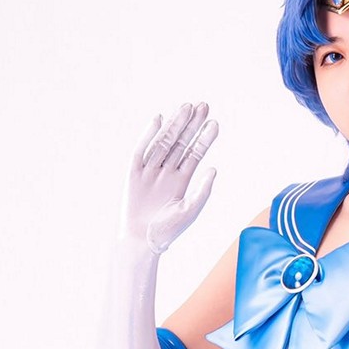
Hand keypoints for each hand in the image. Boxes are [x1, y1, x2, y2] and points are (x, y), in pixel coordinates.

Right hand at [123, 102, 218, 253]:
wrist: (142, 242)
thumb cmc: (167, 231)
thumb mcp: (190, 211)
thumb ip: (202, 191)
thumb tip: (213, 169)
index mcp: (181, 181)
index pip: (194, 154)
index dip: (204, 139)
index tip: (214, 123)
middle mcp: (166, 172)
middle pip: (180, 143)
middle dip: (191, 125)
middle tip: (203, 106)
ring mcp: (150, 171)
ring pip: (164, 143)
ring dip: (174, 125)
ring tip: (187, 108)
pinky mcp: (134, 173)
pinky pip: (141, 151)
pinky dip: (148, 135)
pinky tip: (159, 120)